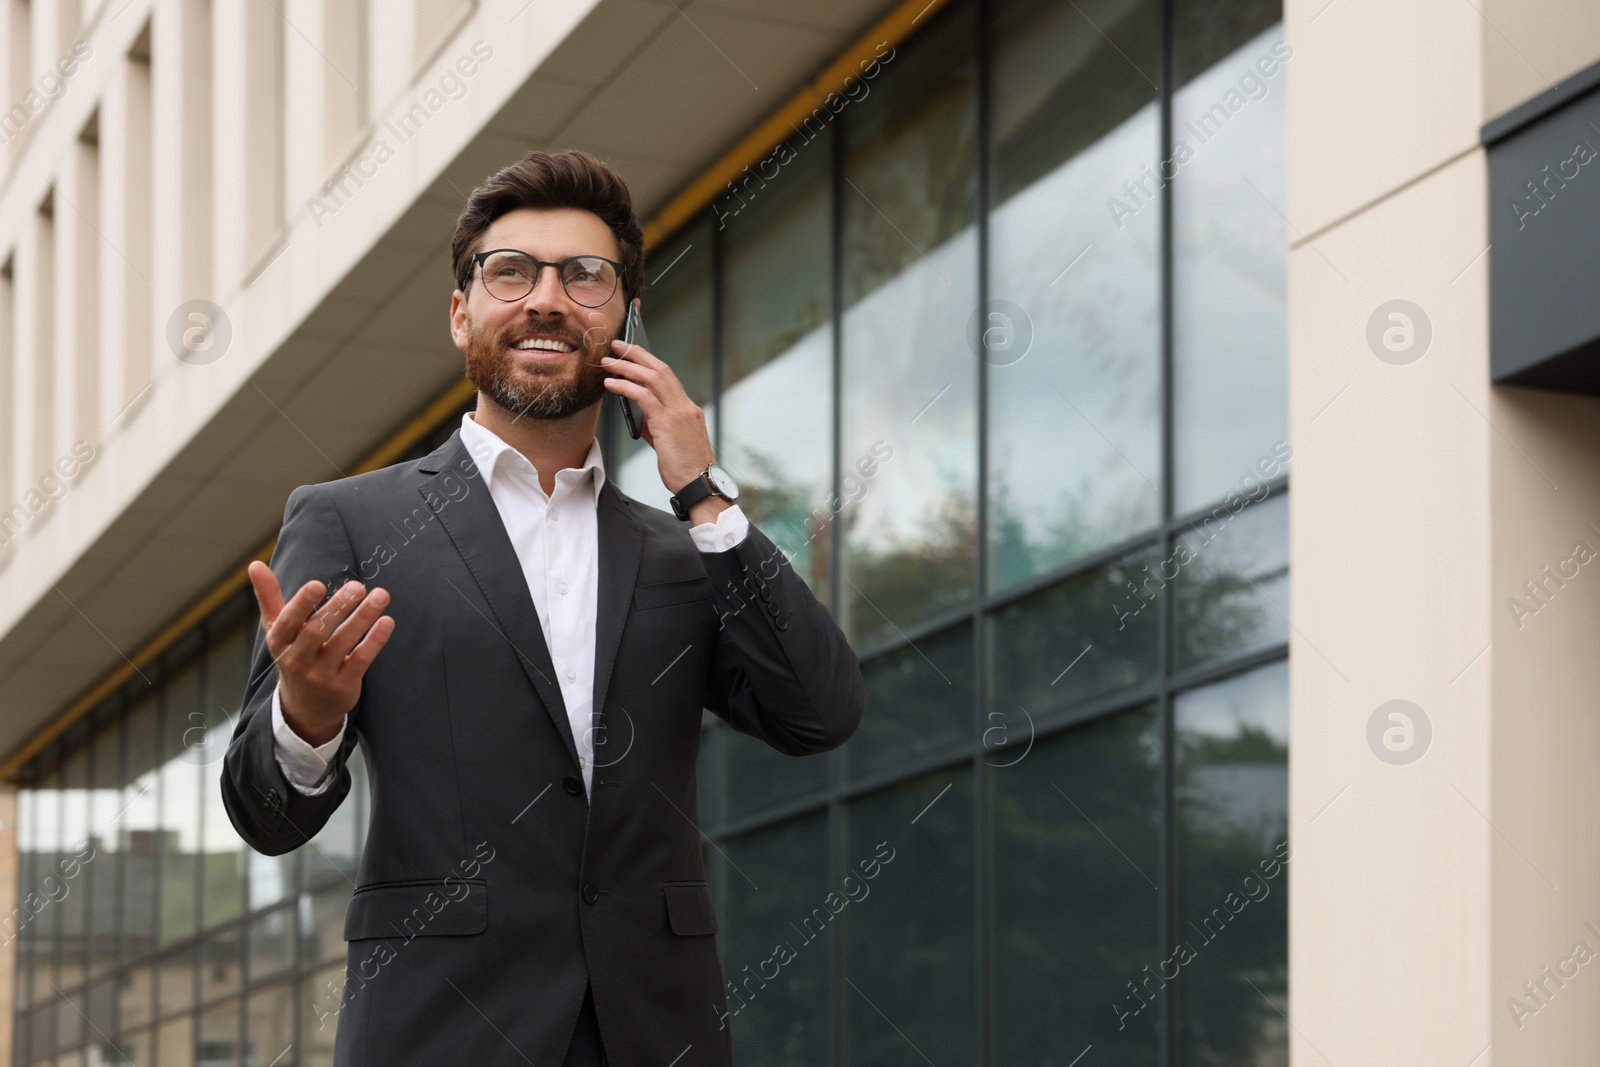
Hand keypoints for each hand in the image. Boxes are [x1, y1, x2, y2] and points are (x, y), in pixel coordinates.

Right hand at [247, 561, 392, 746]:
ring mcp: (321, 675)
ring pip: (342, 643)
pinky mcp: (343, 685)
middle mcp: (297, 660)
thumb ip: (268, 596)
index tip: (317, 584)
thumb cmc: (293, 655)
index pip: (287, 622)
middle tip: (357, 586)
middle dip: (337, 608)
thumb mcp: (277, 630)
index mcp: (280, 642)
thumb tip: (254, 563)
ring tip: (381, 595)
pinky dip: (375, 641)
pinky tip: (387, 621)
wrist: (304, 708)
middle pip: (317, 631)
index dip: (301, 604)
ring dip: (363, 618)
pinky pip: (361, 660)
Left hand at [601, 333, 715, 495]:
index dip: (648, 361)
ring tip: (609, 362)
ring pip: (652, 377)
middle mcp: (685, 406)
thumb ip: (656, 424)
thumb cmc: (686, 468)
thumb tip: (640, 415)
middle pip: (660, 369)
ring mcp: (678, 412)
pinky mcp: (668, 423)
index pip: (668, 376)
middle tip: (617, 346)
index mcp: (688, 408)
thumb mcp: (671, 441)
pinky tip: (611, 384)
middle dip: (637, 354)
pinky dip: (626, 387)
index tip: (632, 352)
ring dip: (628, 366)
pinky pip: (644, 397)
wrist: (699, 484)